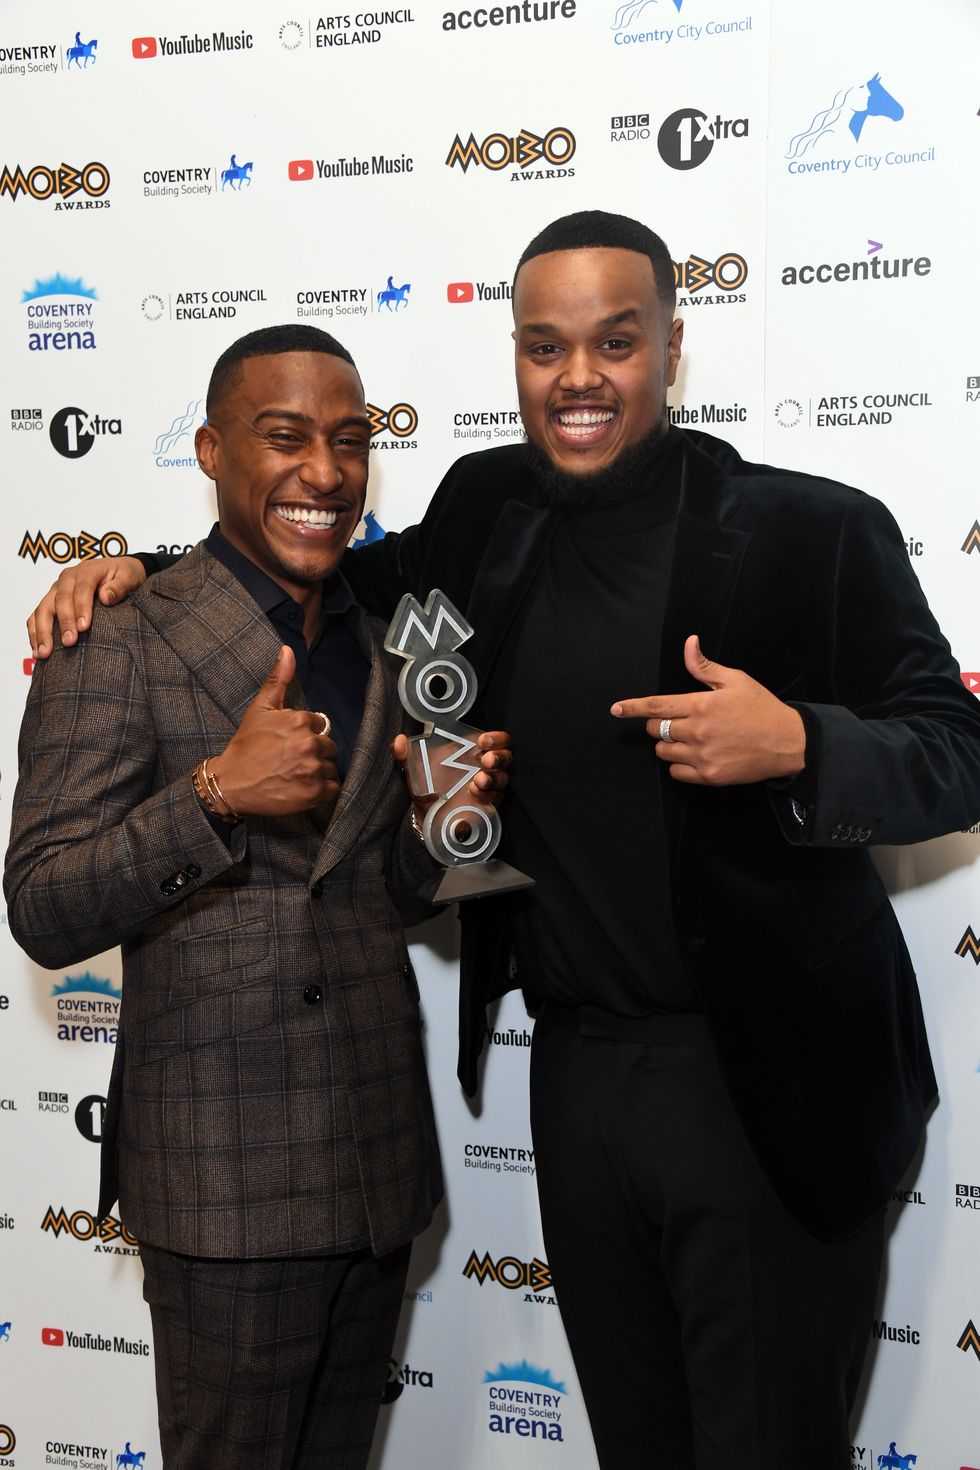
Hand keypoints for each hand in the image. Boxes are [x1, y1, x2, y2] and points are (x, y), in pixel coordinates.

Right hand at [28, 556, 147, 657]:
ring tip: (44, 653)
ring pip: (43, 609)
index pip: (82, 588)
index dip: (81, 607)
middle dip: (63, 623)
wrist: (117, 571)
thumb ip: (119, 586)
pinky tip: (37, 651)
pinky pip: (36, 616)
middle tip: (69, 642)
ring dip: (42, 631)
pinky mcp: (50, 601)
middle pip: (60, 600)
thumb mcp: (129, 576)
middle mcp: (67, 578)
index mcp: (87, 571)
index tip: (83, 627)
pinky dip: (35, 633)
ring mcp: (56, 590)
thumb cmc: (124, 575)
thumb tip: (105, 597)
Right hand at [211, 647, 339, 816]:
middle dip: (315, 754)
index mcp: (300, 720)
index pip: (320, 726)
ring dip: (319, 773)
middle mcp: (310, 743)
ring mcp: (313, 768)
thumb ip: (279, 679)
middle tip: (292, 762)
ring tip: (296, 776)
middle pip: (329, 748)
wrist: (231, 783)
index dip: (306, 736)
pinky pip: (334, 789)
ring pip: (332, 768)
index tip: (289, 745)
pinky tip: (303, 788)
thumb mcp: (260, 708)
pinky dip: (323, 791)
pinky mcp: (315, 792)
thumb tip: (288, 649)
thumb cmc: (246, 745)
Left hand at [392, 728, 511, 828]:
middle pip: (505, 756)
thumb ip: (405, 755)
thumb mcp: (414, 770)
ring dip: (494, 778)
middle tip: (486, 760)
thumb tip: (399, 740)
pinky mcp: (489, 803)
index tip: (482, 741)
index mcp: (471, 752)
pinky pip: (496, 798)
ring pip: (503, 778)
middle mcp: (484, 767)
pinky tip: (476, 793)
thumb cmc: (427, 786)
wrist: (428, 815)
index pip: (495, 740)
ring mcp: (489, 785)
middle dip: (499, 757)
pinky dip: (488, 795)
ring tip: (478, 781)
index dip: (495, 738)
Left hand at [611, 635, 805, 785]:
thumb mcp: (736, 680)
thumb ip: (705, 666)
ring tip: (689, 738)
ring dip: (667, 745)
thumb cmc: (762, 708)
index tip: (615, 710)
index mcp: (701, 704)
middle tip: (678, 721)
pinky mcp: (708, 776)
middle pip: (655, 729)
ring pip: (663, 752)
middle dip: (657, 724)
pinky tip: (694, 756)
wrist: (788, 743)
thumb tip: (689, 643)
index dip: (632, 708)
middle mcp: (697, 731)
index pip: (656, 705)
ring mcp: (702, 756)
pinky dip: (678, 765)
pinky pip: (676, 772)